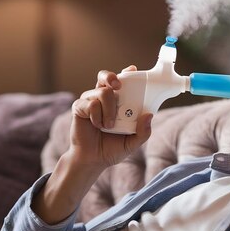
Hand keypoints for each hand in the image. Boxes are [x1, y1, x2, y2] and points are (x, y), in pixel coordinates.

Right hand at [32, 67, 152, 224]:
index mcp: (118, 101)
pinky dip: (97, 116)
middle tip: (118, 86)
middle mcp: (104, 98)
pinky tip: (97, 125)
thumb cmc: (112, 148)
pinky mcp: (80, 108)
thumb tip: (149, 115)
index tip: (132, 70)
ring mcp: (90, 101)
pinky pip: (91, 104)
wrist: (93, 160)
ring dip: (109, 110)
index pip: (122, 81)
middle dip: (112, 77)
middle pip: (106, 76)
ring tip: (109, 126)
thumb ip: (143, 131)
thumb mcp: (133, 142)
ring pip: (102, 92)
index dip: (127, 73)